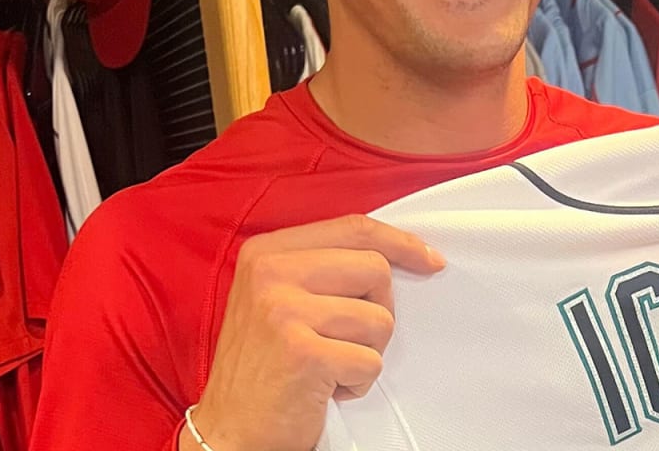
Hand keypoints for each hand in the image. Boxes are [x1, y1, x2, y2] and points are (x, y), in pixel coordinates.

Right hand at [186, 215, 445, 450]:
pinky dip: (357, 382)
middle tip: (349, 339)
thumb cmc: (264, 366)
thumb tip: (401, 254)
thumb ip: (325, 268)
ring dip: (366, 352)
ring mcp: (283, 311)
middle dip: (379, 310)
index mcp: (266, 252)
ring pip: (378, 319)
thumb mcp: (279, 297)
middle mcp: (270, 273)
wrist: (229, 430)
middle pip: (375, 269)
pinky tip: (325, 388)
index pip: (353, 228)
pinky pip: (370, 361)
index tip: (430, 259)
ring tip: (330, 365)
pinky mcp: (302, 353)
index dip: (401, 243)